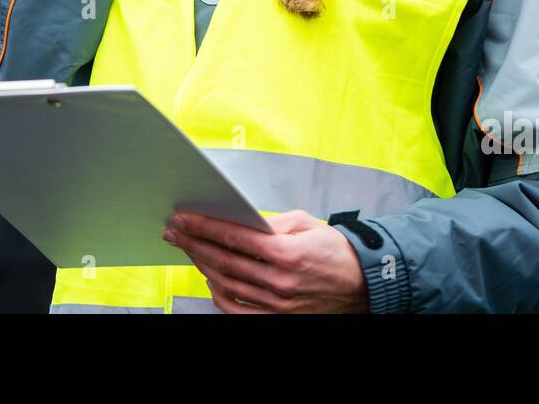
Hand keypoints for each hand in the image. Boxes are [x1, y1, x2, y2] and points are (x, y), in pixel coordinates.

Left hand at [163, 209, 369, 312]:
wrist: (365, 285)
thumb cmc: (337, 252)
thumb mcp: (307, 224)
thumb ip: (272, 223)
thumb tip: (242, 222)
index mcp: (287, 252)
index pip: (233, 237)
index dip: (203, 226)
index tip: (183, 219)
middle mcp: (279, 281)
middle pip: (223, 261)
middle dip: (193, 243)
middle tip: (174, 232)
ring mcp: (277, 304)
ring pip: (226, 284)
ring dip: (201, 265)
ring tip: (188, 250)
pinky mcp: (278, 319)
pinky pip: (237, 311)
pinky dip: (218, 296)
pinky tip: (210, 280)